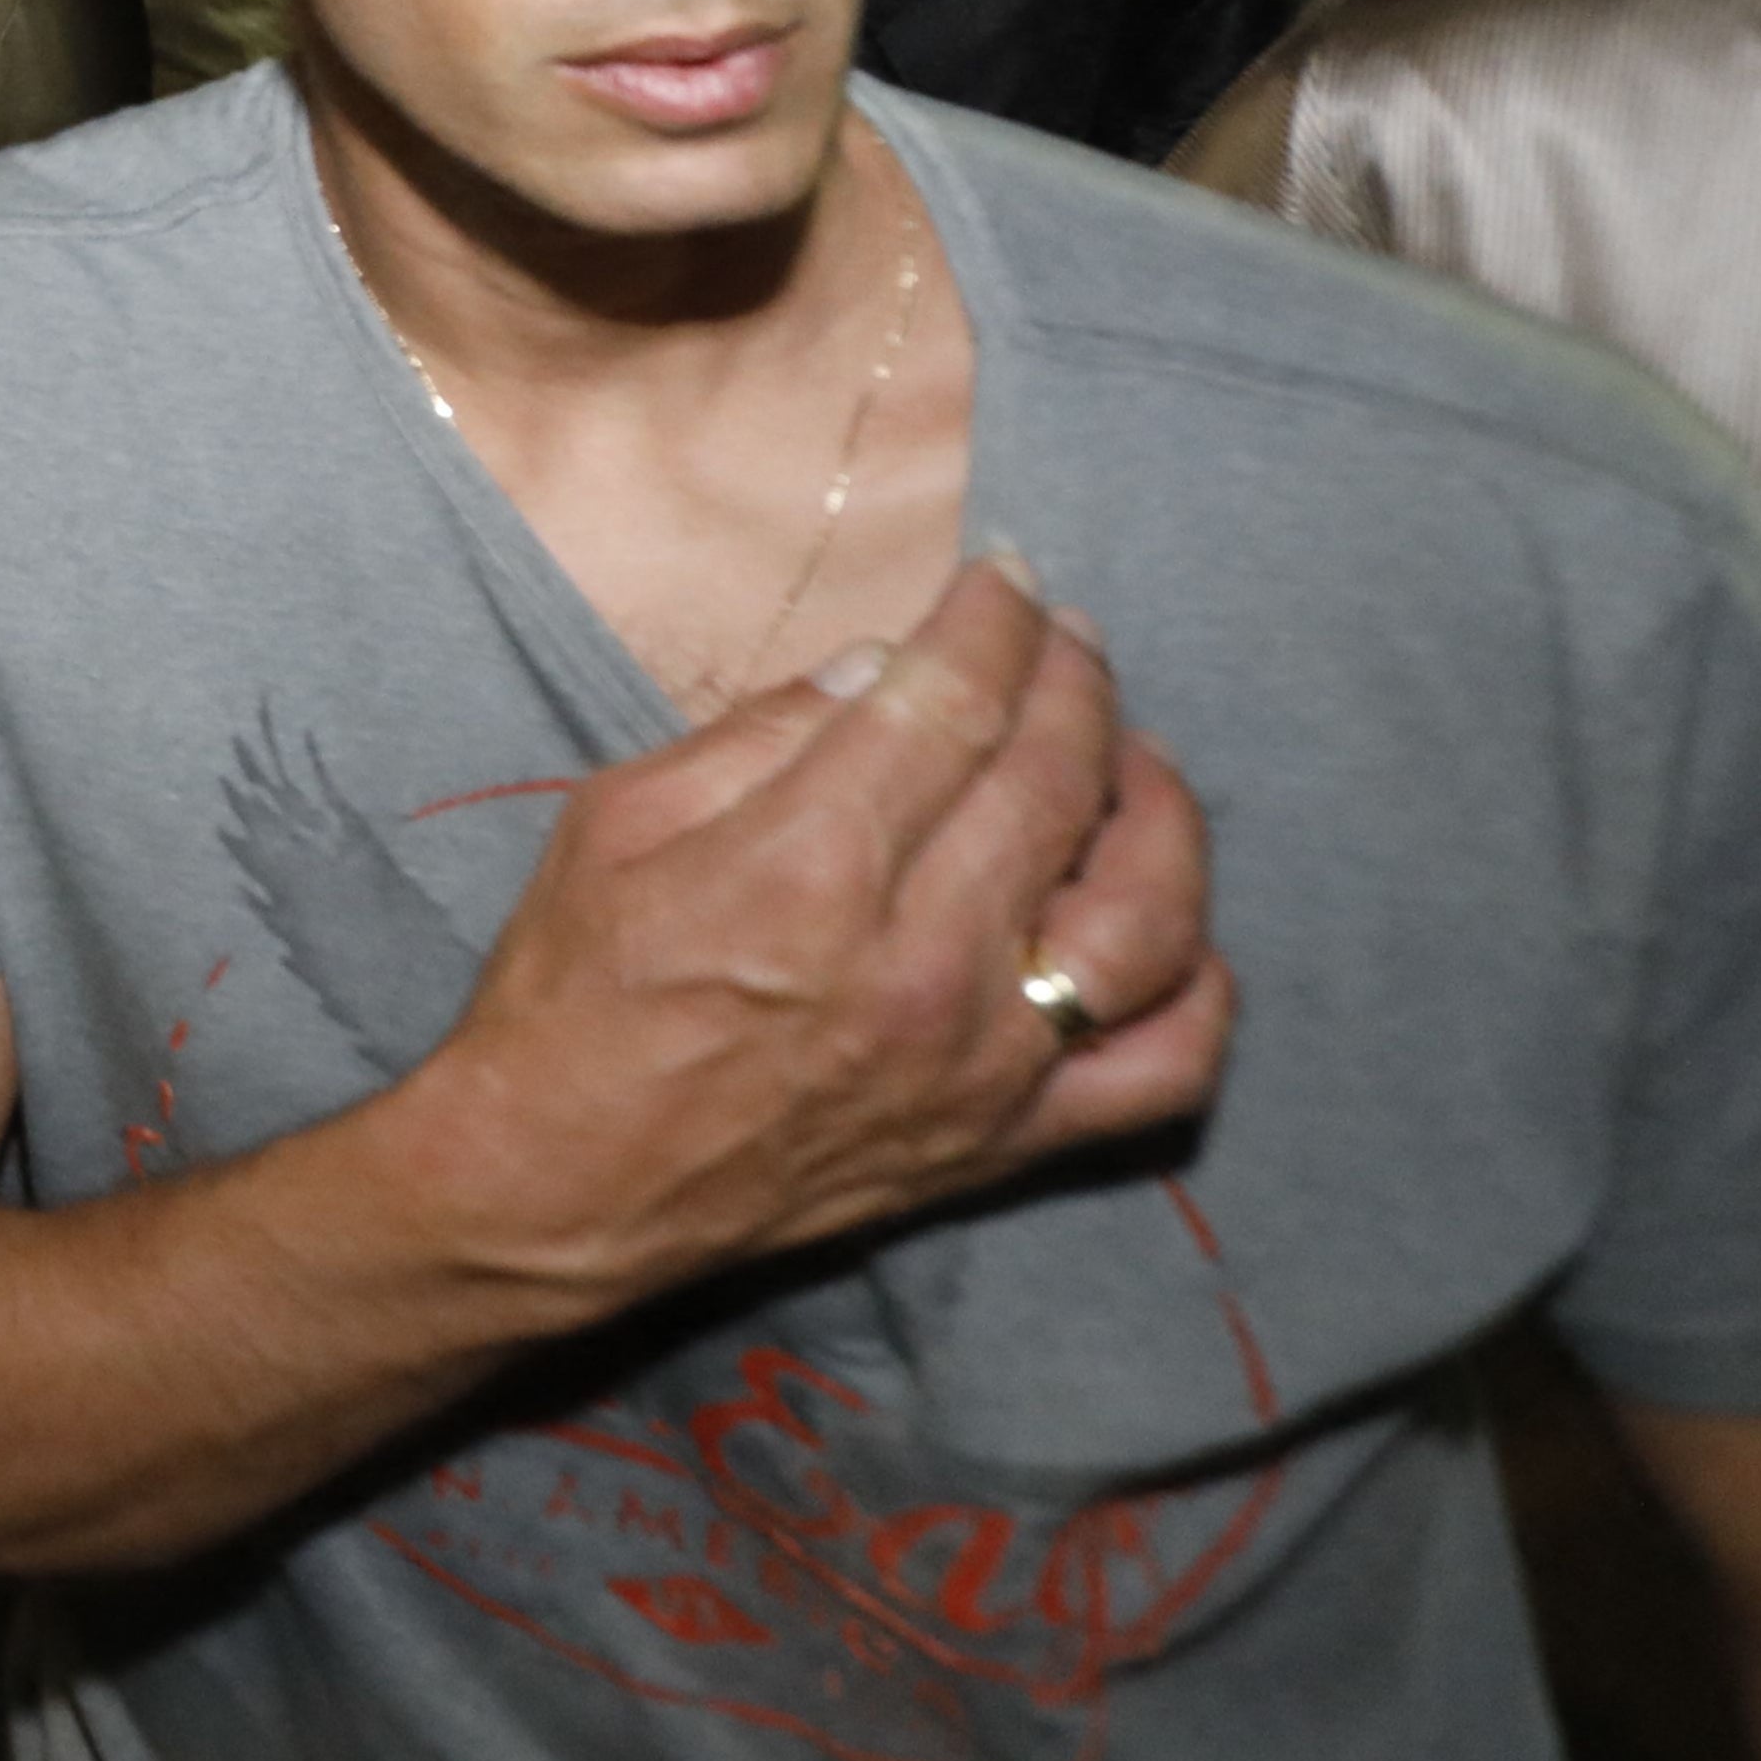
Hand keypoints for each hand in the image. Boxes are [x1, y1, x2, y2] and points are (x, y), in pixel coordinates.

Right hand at [381, 560, 1229, 1318]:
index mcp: (807, 869)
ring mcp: (980, 1060)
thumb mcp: (615, 822)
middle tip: (1067, 635)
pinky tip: (1172, 924)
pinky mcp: (1006, 1139)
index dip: (993, 622)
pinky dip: (1200, 986)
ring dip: (1158, 812)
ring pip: (1144, 915)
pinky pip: (1162, 1068)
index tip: (1008, 576)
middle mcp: (917, 963)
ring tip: (1131, 756)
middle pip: (1053, 784)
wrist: (561, 1183)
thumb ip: (759, 735)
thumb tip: (883, 668)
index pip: (951, 704)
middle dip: (1074, 681)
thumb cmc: (569, 992)